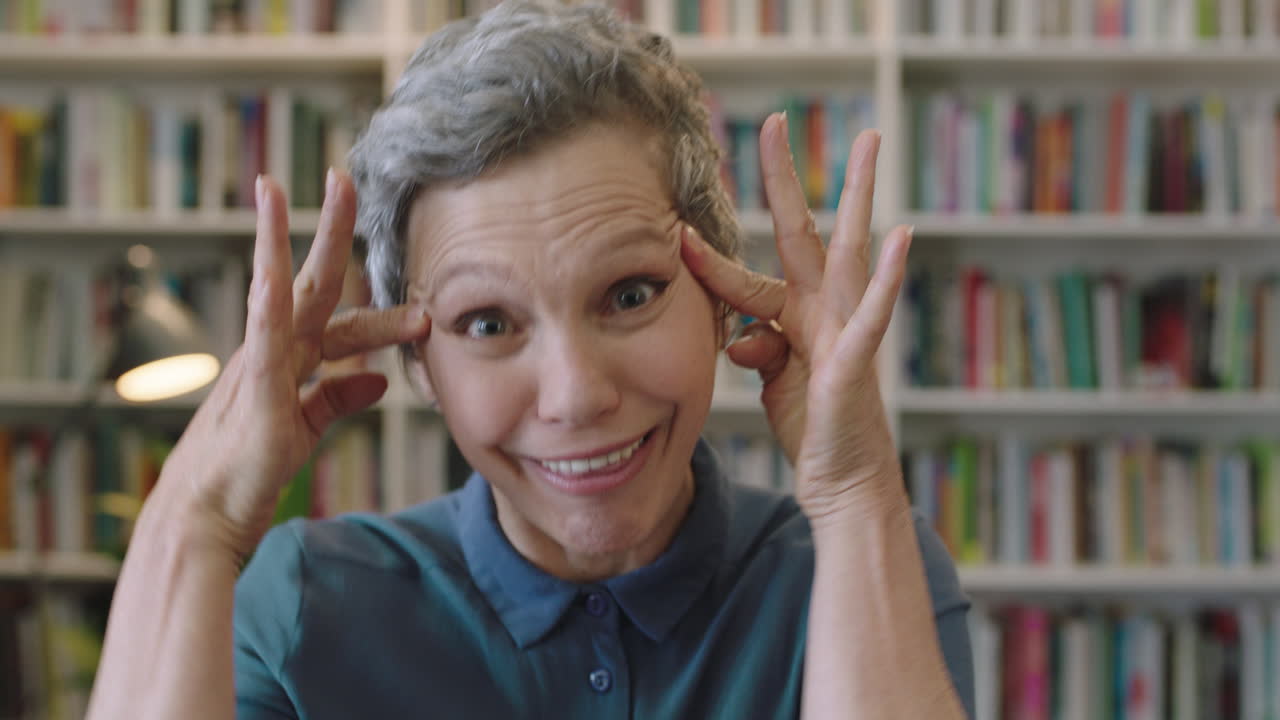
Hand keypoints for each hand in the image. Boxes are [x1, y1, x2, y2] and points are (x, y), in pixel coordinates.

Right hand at [153, 170, 430, 558]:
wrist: (204, 520)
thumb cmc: (247, 474)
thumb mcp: (305, 428)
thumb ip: (339, 397)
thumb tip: (380, 377)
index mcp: (288, 360)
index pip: (333, 311)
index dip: (364, 281)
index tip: (390, 249)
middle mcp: (274, 353)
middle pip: (310, 280)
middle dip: (330, 228)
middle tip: (345, 175)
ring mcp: (263, 368)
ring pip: (288, 293)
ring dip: (305, 241)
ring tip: (318, 192)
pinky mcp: (258, 396)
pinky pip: (263, 340)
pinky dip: (271, 304)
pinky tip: (275, 270)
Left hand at [681, 114, 909, 522]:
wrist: (843, 482)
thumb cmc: (813, 427)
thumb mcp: (772, 381)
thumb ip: (757, 347)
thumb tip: (738, 335)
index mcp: (794, 317)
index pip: (744, 276)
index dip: (708, 258)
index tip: (674, 232)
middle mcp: (822, 312)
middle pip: (802, 232)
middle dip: (787, 179)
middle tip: (777, 123)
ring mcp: (844, 330)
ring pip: (847, 252)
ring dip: (858, 197)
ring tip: (868, 145)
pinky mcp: (856, 361)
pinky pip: (872, 314)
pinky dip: (886, 279)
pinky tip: (901, 238)